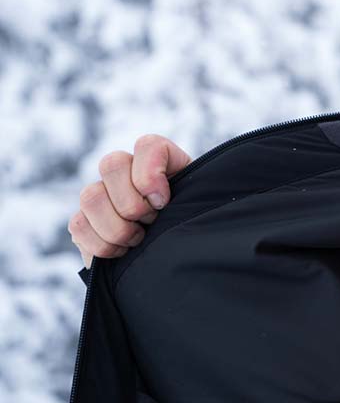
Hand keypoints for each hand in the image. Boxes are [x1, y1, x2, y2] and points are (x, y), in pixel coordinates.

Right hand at [69, 134, 192, 268]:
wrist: (172, 257)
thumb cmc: (190, 226)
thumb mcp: (197, 207)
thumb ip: (193, 193)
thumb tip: (161, 200)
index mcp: (159, 161)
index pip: (148, 145)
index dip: (151, 173)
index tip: (164, 202)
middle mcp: (126, 170)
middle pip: (111, 163)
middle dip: (133, 203)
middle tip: (151, 221)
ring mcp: (100, 194)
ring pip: (90, 196)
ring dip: (118, 227)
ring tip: (138, 239)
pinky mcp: (83, 221)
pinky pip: (78, 225)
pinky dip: (102, 244)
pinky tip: (122, 251)